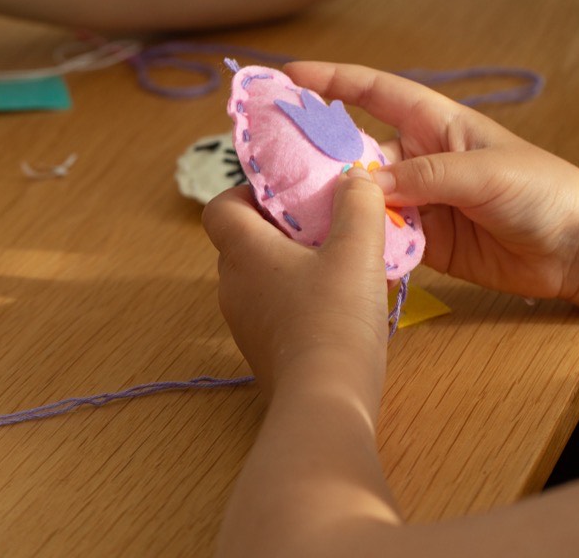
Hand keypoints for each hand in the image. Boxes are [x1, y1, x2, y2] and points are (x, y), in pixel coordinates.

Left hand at [203, 168, 390, 401]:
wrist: (327, 401)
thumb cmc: (335, 318)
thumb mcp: (357, 250)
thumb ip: (357, 204)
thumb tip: (354, 176)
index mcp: (244, 252)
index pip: (220, 208)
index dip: (248, 192)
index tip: (289, 194)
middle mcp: (234, 286)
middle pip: (246, 241)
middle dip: (285, 227)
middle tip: (328, 224)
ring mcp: (246, 324)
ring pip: (265, 277)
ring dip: (298, 264)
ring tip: (346, 265)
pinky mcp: (265, 353)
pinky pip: (277, 310)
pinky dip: (303, 298)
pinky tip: (345, 305)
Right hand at [286, 62, 578, 309]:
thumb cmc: (544, 190)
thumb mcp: (484, 173)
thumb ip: (424, 177)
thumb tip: (362, 185)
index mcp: (436, 124)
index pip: (375, 93)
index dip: (332, 81)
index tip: (289, 76)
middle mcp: (421, 159)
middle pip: (355, 150)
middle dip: (315, 152)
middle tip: (269, 161)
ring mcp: (421, 202)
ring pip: (362, 199)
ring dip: (331, 205)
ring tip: (287, 211)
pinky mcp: (427, 243)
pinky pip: (381, 238)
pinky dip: (357, 243)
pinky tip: (330, 250)